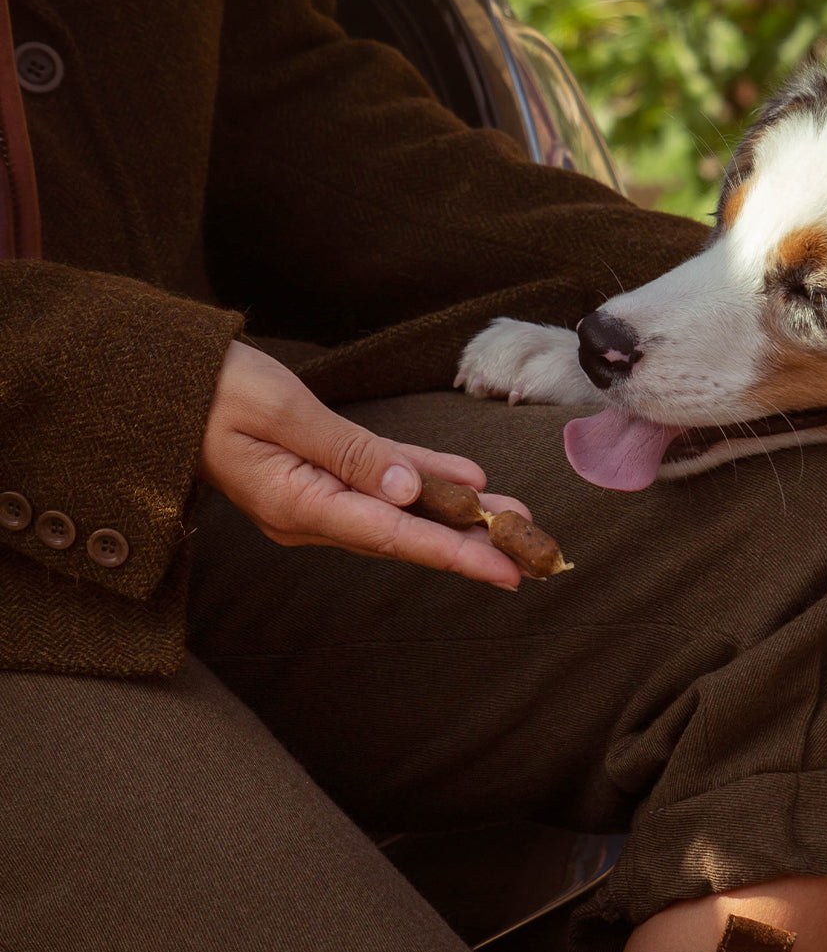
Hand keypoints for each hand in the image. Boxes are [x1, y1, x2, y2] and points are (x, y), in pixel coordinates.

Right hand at [197, 340, 526, 587]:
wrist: (168, 381)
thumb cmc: (214, 391)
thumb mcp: (283, 413)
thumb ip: (350, 453)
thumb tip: (409, 492)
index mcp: (299, 505)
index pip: (393, 537)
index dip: (454, 553)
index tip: (504, 571)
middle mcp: (312, 514)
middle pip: (406, 534)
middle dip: (471, 544)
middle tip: (532, 556)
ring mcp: (317, 498)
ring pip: (403, 511)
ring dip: (458, 515)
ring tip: (516, 520)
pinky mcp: (321, 475)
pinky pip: (385, 482)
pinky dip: (428, 482)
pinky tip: (471, 483)